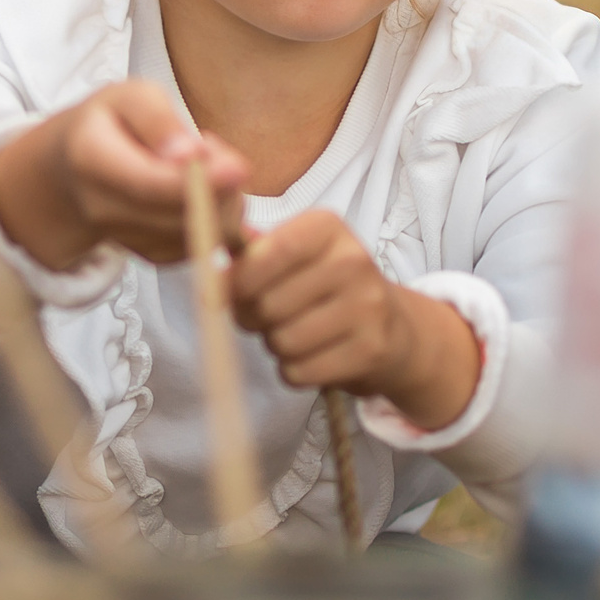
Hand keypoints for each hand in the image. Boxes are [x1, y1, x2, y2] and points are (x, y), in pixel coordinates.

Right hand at [0, 80, 247, 269]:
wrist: (74, 172)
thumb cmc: (109, 124)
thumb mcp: (129, 98)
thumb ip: (159, 120)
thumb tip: (191, 155)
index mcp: (90, 160)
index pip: (148, 183)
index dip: (197, 181)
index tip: (238, 168)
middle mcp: (102, 210)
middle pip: (181, 214)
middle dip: (221, 186)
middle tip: (217, 150)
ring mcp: (126, 239)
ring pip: (200, 235)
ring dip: (224, 202)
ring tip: (207, 166)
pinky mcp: (152, 255)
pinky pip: (203, 245)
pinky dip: (220, 220)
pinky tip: (206, 191)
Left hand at [229, 211, 479, 430]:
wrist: (392, 327)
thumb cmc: (325, 288)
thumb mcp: (295, 256)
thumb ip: (249, 254)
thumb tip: (207, 259)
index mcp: (327, 228)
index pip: (268, 252)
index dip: (238, 280)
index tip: (228, 294)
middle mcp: (353, 260)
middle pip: (268, 303)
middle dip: (253, 319)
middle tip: (266, 318)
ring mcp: (367, 306)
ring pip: (282, 341)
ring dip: (275, 346)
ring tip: (294, 334)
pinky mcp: (370, 350)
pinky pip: (299, 371)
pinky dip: (294, 371)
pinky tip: (312, 356)